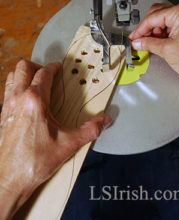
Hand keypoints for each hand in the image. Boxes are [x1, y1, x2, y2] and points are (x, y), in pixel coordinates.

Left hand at [0, 60, 111, 218]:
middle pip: (23, 68)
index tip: (57, 68)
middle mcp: (18, 99)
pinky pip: (7, 91)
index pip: (44, 74)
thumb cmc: (32, 162)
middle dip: (36, 66)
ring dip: (23, 75)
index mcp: (35, 101)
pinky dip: (16, 87)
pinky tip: (25, 100)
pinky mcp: (1, 116)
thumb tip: (103, 122)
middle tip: (46, 73)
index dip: (53, 68)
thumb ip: (89, 130)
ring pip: (11, 77)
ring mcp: (7, 106)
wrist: (9, 179)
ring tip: (35, 81)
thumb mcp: (67, 145)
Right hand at [129, 3, 178, 84]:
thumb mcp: (165, 50)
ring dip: (153, 31)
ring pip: (162, 20)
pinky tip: (156, 43)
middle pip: (156, 15)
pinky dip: (160, 34)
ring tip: (148, 43)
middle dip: (147, 29)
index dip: (140, 29)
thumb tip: (137, 42)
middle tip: (139, 40)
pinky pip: (169, 25)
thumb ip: (148, 44)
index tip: (134, 37)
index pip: (152, 18)